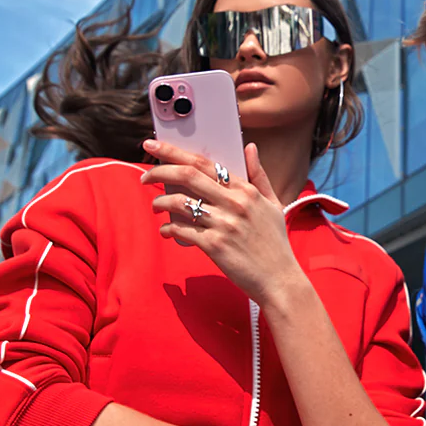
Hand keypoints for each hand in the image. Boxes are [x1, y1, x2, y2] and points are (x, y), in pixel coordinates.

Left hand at [140, 139, 304, 306]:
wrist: (280, 280)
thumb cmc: (275, 244)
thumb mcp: (273, 204)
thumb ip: (260, 175)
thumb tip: (249, 147)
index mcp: (246, 190)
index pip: (204, 163)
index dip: (174, 152)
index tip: (154, 145)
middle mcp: (234, 203)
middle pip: (187, 175)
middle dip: (159, 171)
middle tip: (145, 176)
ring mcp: (224, 224)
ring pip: (179, 202)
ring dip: (160, 202)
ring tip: (156, 207)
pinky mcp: (214, 246)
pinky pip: (181, 230)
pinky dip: (168, 229)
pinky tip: (167, 231)